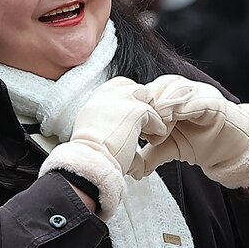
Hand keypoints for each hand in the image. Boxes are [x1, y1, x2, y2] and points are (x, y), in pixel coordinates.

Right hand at [39, 77, 163, 220]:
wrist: (90, 161)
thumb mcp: (96, 137)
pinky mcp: (137, 111)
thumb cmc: (90, 156)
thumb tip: (124, 149)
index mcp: (96, 100)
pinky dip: (158, 128)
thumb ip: (111, 132)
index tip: (132, 116)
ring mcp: (123, 100)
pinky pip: (155, 115)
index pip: (118, 86)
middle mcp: (108, 95)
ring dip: (151, 112)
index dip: (129, 99)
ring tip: (150, 131)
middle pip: (135, 88)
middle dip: (142, 103)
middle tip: (143, 124)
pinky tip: (155, 140)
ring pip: (147, 96)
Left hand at [134, 75, 248, 189]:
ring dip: (163, 109)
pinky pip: (196, 99)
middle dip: (148, 108)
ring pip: (174, 89)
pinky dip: (183, 108)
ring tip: (160, 131)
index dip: (138, 108)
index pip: (147, 92)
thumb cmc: (203, 142)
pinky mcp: (214, 102)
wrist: (232, 148)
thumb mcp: (171, 148)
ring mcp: (199, 93)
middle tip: (146, 132)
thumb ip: (151, 154)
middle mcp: (183, 90)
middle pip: (157, 87)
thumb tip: (132, 168)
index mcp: (169, 97)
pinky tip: (174, 121)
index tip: (134, 128)